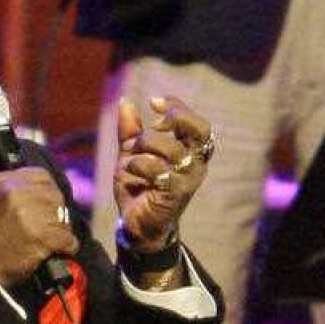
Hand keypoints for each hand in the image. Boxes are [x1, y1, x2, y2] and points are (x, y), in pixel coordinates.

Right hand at [0, 167, 79, 287]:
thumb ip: (12, 192)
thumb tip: (39, 192)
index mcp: (3, 181)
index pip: (42, 176)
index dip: (48, 192)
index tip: (48, 204)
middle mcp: (17, 193)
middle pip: (55, 196)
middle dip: (56, 212)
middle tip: (50, 227)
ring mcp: (30, 214)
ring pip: (63, 217)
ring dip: (60, 231)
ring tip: (48, 242)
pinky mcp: (42, 235)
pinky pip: (67, 238)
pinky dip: (67, 247)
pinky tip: (57, 251)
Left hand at [113, 96, 211, 251]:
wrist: (134, 222)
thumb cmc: (139, 186)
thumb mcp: (132, 153)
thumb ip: (130, 129)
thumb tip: (125, 101)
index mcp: (190, 151)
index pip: (196, 122)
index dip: (177, 106)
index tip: (153, 102)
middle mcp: (196, 163)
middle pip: (199, 130)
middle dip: (175, 118)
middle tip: (153, 124)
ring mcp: (188, 179)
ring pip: (172, 149)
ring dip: (146, 146)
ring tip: (133, 157)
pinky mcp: (176, 194)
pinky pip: (159, 170)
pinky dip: (139, 165)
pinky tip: (132, 171)